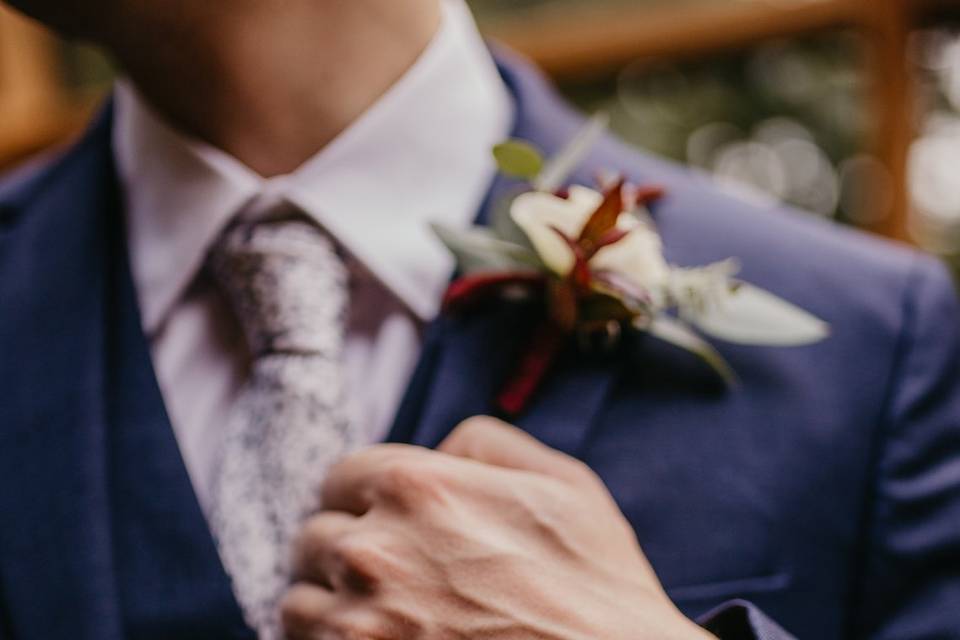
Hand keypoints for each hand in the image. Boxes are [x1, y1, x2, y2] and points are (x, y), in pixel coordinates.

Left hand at [281, 416, 713, 639]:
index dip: (359, 495)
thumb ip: (486, 442)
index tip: (374, 516)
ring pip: (298, 602)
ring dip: (328, 604)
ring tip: (372, 615)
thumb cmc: (596, 585)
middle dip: (342, 548)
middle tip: (380, 572)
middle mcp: (374, 550)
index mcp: (417, 487)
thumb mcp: (562, 482)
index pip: (340, 476)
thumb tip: (440, 450)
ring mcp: (360, 623)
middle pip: (313, 537)